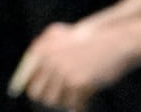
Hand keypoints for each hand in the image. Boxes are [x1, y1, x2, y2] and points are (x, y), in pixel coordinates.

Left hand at [9, 22, 134, 110]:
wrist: (113, 42)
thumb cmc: (87, 41)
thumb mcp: (59, 34)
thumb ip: (42, 48)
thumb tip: (28, 79)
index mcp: (41, 50)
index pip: (27, 78)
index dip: (35, 89)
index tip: (41, 96)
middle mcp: (49, 61)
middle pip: (39, 93)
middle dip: (50, 98)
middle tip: (61, 100)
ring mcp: (64, 72)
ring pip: (56, 100)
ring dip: (65, 102)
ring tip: (74, 100)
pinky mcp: (79, 82)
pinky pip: (74, 103)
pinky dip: (80, 105)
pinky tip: (84, 104)